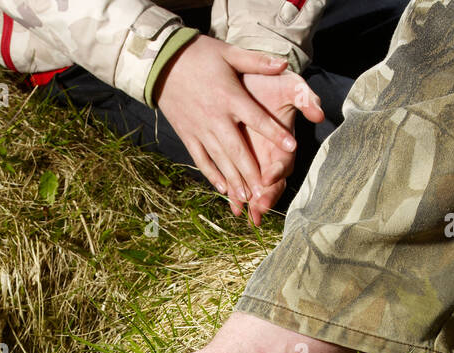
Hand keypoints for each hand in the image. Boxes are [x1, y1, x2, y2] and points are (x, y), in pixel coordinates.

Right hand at [153, 36, 297, 213]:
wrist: (161, 62)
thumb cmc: (199, 55)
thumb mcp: (229, 52)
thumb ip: (257, 61)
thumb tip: (284, 64)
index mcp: (230, 97)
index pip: (257, 118)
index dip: (275, 132)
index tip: (292, 147)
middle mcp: (216, 117)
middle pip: (238, 150)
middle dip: (252, 172)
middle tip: (264, 192)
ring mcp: (200, 129)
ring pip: (220, 159)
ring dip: (234, 180)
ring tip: (246, 198)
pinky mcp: (188, 135)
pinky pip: (201, 159)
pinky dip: (212, 174)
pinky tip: (222, 188)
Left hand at [233, 71, 324, 223]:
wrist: (248, 75)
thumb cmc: (271, 82)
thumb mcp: (290, 85)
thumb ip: (305, 99)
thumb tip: (320, 113)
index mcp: (284, 144)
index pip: (283, 163)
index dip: (277, 171)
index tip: (268, 177)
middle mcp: (270, 157)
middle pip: (271, 183)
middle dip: (265, 196)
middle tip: (259, 208)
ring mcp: (254, 161)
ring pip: (254, 188)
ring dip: (249, 202)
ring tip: (243, 213)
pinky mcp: (238, 161)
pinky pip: (237, 182)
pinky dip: (235, 195)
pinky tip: (232, 206)